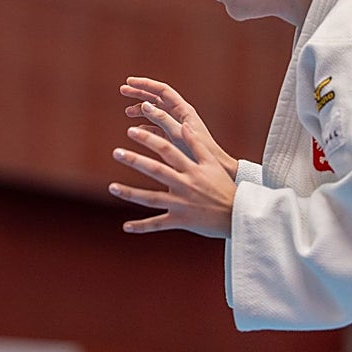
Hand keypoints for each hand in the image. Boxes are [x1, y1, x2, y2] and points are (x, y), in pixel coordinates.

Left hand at [108, 123, 234, 238]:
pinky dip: (142, 226)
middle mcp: (185, 185)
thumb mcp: (212, 164)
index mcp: (192, 169)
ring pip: (152, 198)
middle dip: (135, 160)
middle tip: (116, 152)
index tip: (132, 131)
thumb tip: (184, 124)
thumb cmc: (224, 187)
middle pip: (156, 170)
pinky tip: (126, 227)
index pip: (167, 150)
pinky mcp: (181, 221)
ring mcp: (182, 204)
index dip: (149, 139)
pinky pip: (159, 224)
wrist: (239, 216)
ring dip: (130, 193)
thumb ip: (196, 145)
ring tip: (111, 187)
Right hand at [120, 76, 236, 178]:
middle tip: (123, 90)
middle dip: (139, 93)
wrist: (215, 169)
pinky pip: (157, 128)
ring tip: (127, 112)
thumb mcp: (177, 135)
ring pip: (155, 113)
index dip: (145, 84)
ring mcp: (176, 126)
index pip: (162, 90)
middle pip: (157, 98)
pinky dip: (146, 126)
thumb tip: (144, 104)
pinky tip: (137, 130)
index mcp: (183, 110)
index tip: (129, 82)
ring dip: (141, 110)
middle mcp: (180, 115)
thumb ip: (161, 119)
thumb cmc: (199, 152)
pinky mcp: (174, 138)